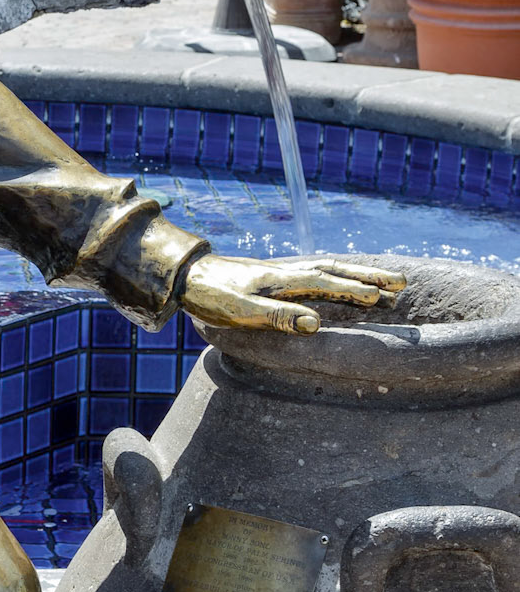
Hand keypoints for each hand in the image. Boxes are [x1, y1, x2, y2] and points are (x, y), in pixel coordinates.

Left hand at [179, 254, 405, 333]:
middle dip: (370, 275)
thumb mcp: (242, 313)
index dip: (351, 289)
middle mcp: (289, 271)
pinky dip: (341, 271)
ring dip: (360, 272)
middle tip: (403, 282)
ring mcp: (285, 270)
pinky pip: (320, 269)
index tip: (380, 296)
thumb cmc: (214, 298)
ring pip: (331, 267)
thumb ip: (278, 318)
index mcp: (281, 280)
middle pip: (336, 269)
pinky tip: (351, 277)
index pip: (324, 282)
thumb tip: (316, 324)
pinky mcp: (280, 273)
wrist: (190, 275)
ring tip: (390, 281)